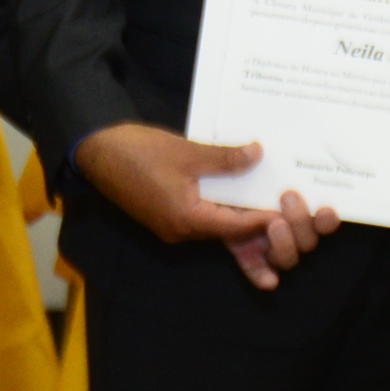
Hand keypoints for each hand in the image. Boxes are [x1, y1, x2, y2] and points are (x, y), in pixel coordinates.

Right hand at [72, 123, 340, 291]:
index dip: (267, 220)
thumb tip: (257, 155)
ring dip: (248, 225)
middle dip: (264, 233)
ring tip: (279, 218)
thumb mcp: (186, 152)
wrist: (96, 152)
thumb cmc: (137, 152)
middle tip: (293, 216)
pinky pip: (207, 221)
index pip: (237, 228)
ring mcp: (177, 225)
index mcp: (187, 219)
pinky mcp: (172, 214)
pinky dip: (228, 217)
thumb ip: (224, 158)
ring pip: (222, 231)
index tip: (293, 211)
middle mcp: (184, 231)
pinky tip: (245, 208)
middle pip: (233, 239)